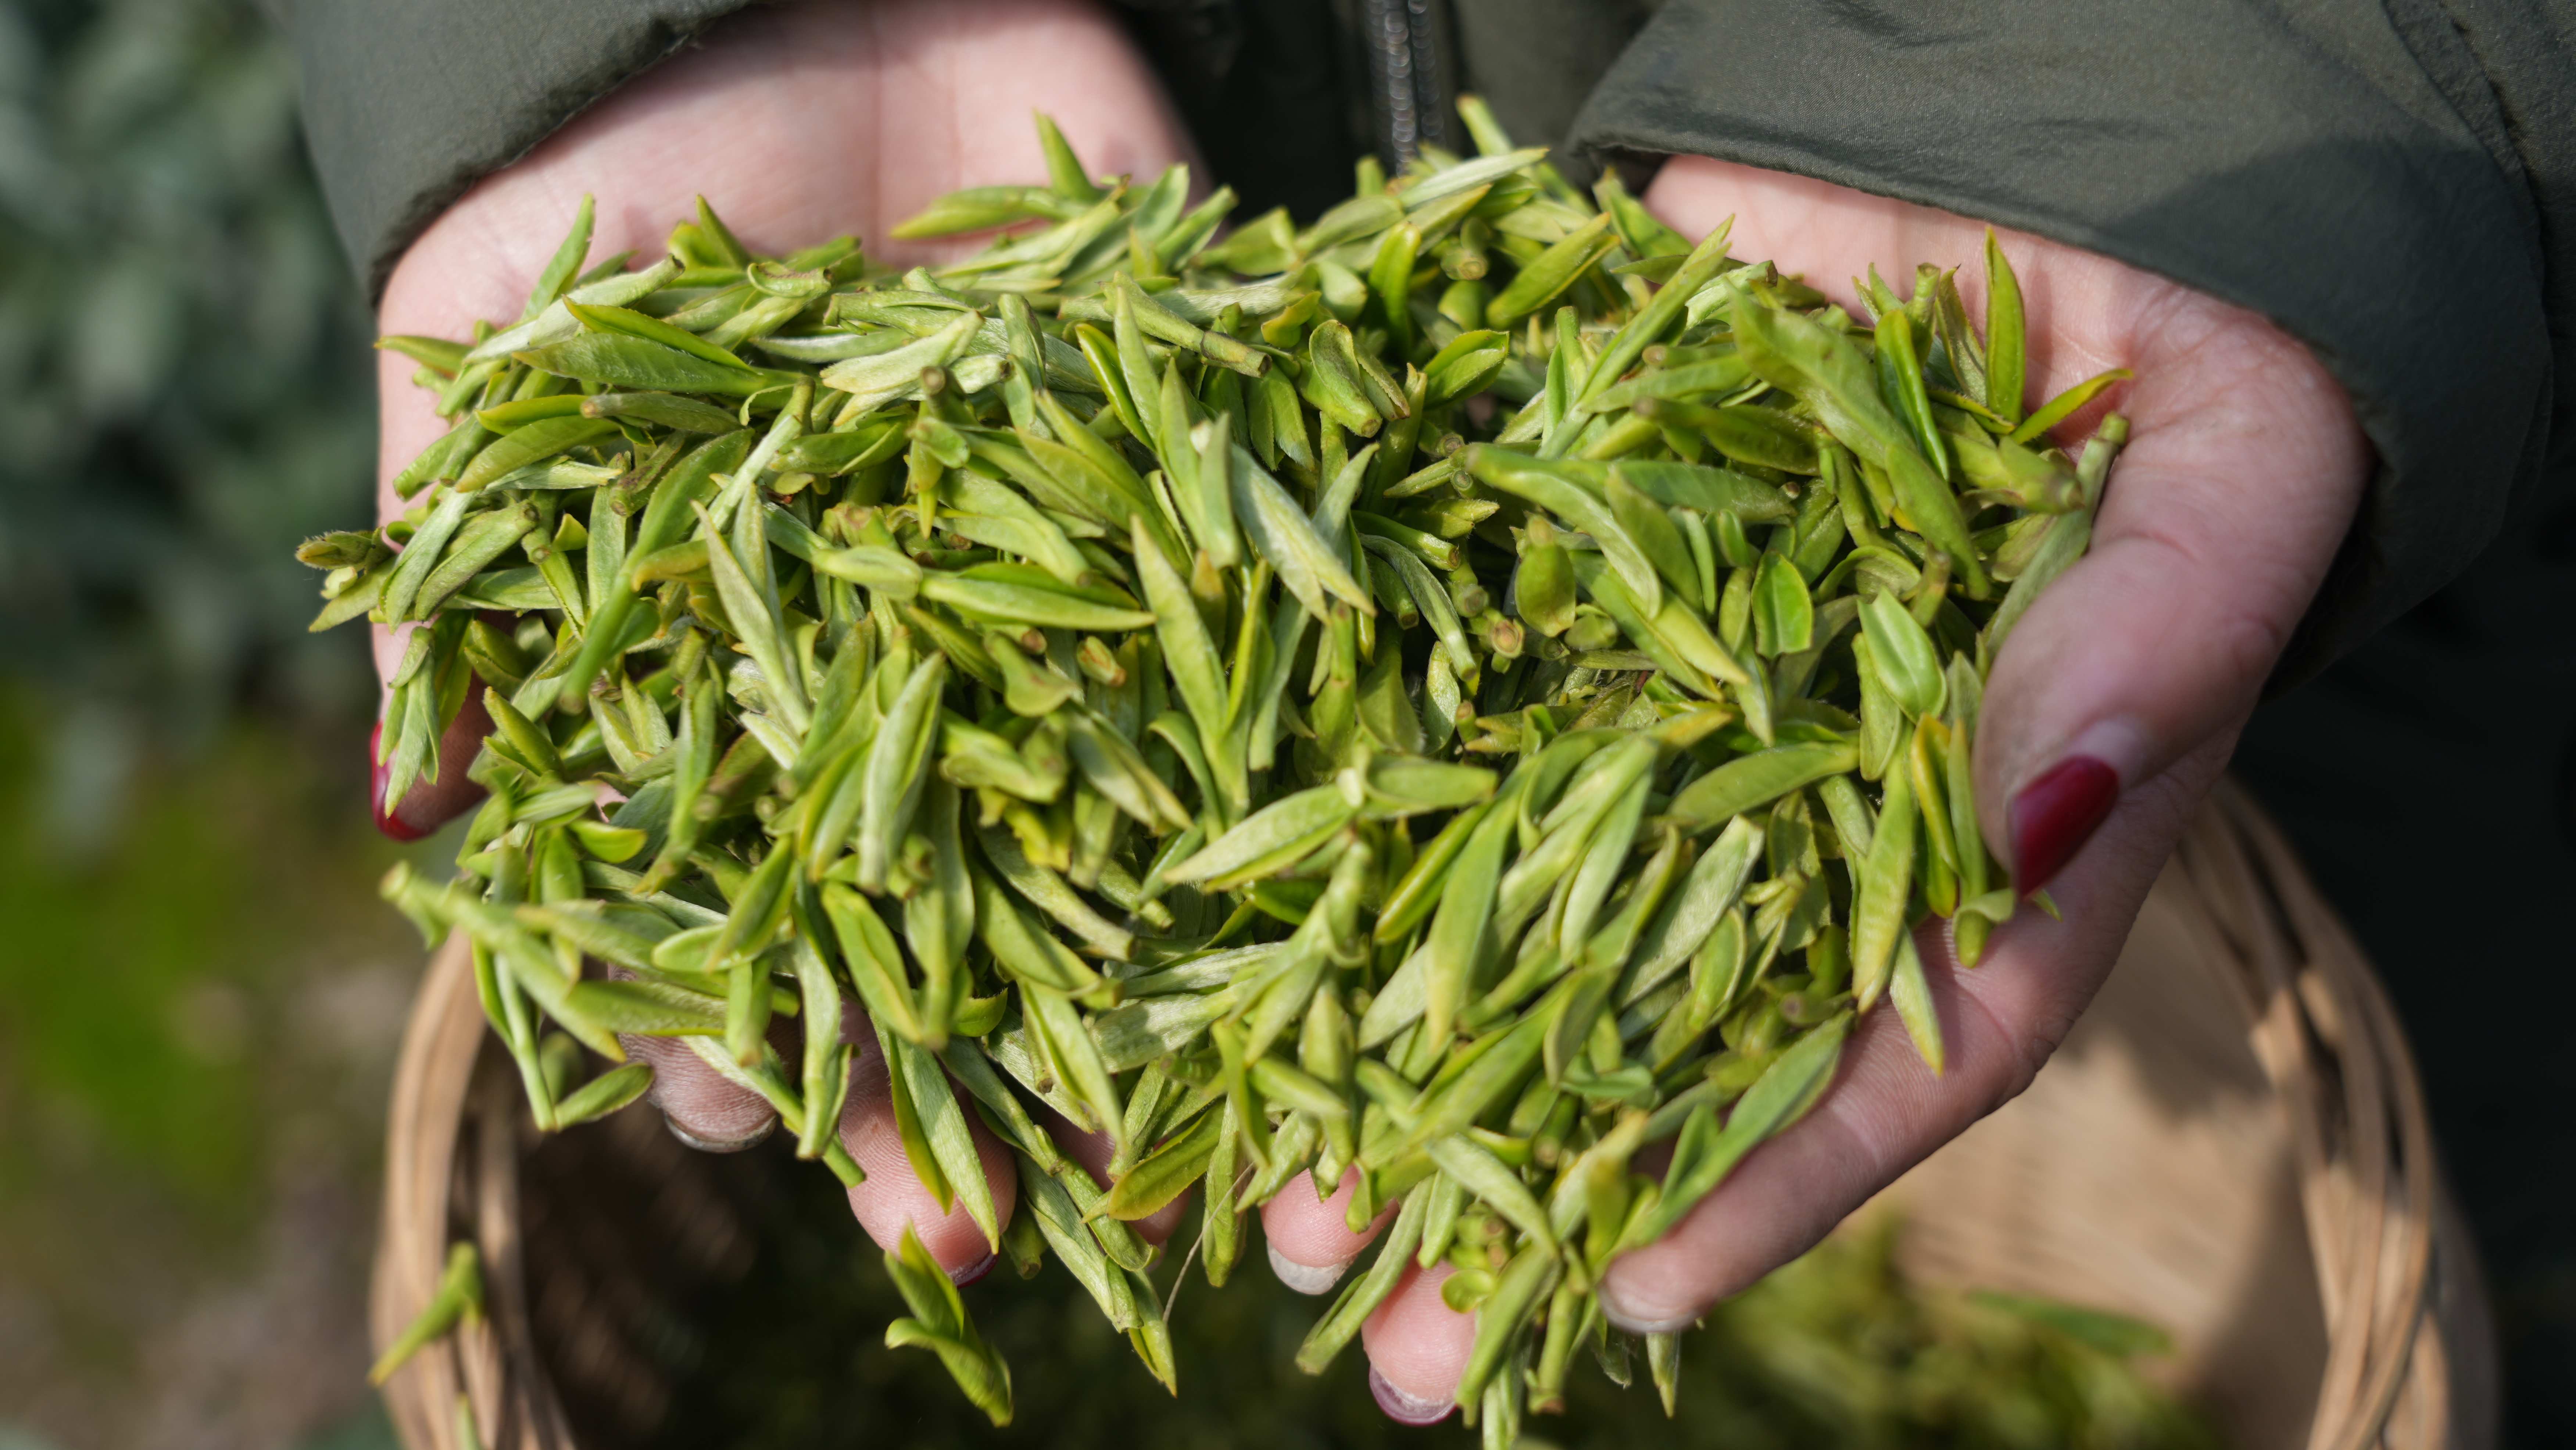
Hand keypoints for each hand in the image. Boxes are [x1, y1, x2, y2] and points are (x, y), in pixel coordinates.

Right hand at [371, 0, 1198, 1278]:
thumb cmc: (610, 170)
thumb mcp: (483, 361)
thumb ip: (450, 574)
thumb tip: (414, 807)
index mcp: (731, 670)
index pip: (722, 893)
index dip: (724, 1016)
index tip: (731, 1121)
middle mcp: (907, 665)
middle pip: (930, 910)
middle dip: (945, 1067)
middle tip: (972, 1222)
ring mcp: (1058, 596)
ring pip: (1105, 840)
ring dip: (1126, 1004)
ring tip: (1148, 1161)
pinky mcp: (1192, 492)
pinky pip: (1258, 655)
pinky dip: (1292, 782)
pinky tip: (1314, 934)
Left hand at [1266, 156, 2371, 1422]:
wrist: (2020, 178)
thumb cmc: (2182, 343)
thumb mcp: (2223, 482)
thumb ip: (2154, 644)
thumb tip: (2047, 811)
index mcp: (1987, 831)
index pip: (1891, 1049)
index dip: (1762, 1176)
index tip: (1620, 1290)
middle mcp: (1812, 804)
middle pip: (1668, 1024)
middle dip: (1526, 1181)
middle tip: (1389, 1334)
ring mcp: (1675, 706)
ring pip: (1524, 910)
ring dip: (1396, 1054)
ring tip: (1280, 1204)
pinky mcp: (1569, 590)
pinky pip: (1447, 722)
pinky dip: (1342, 825)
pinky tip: (1232, 936)